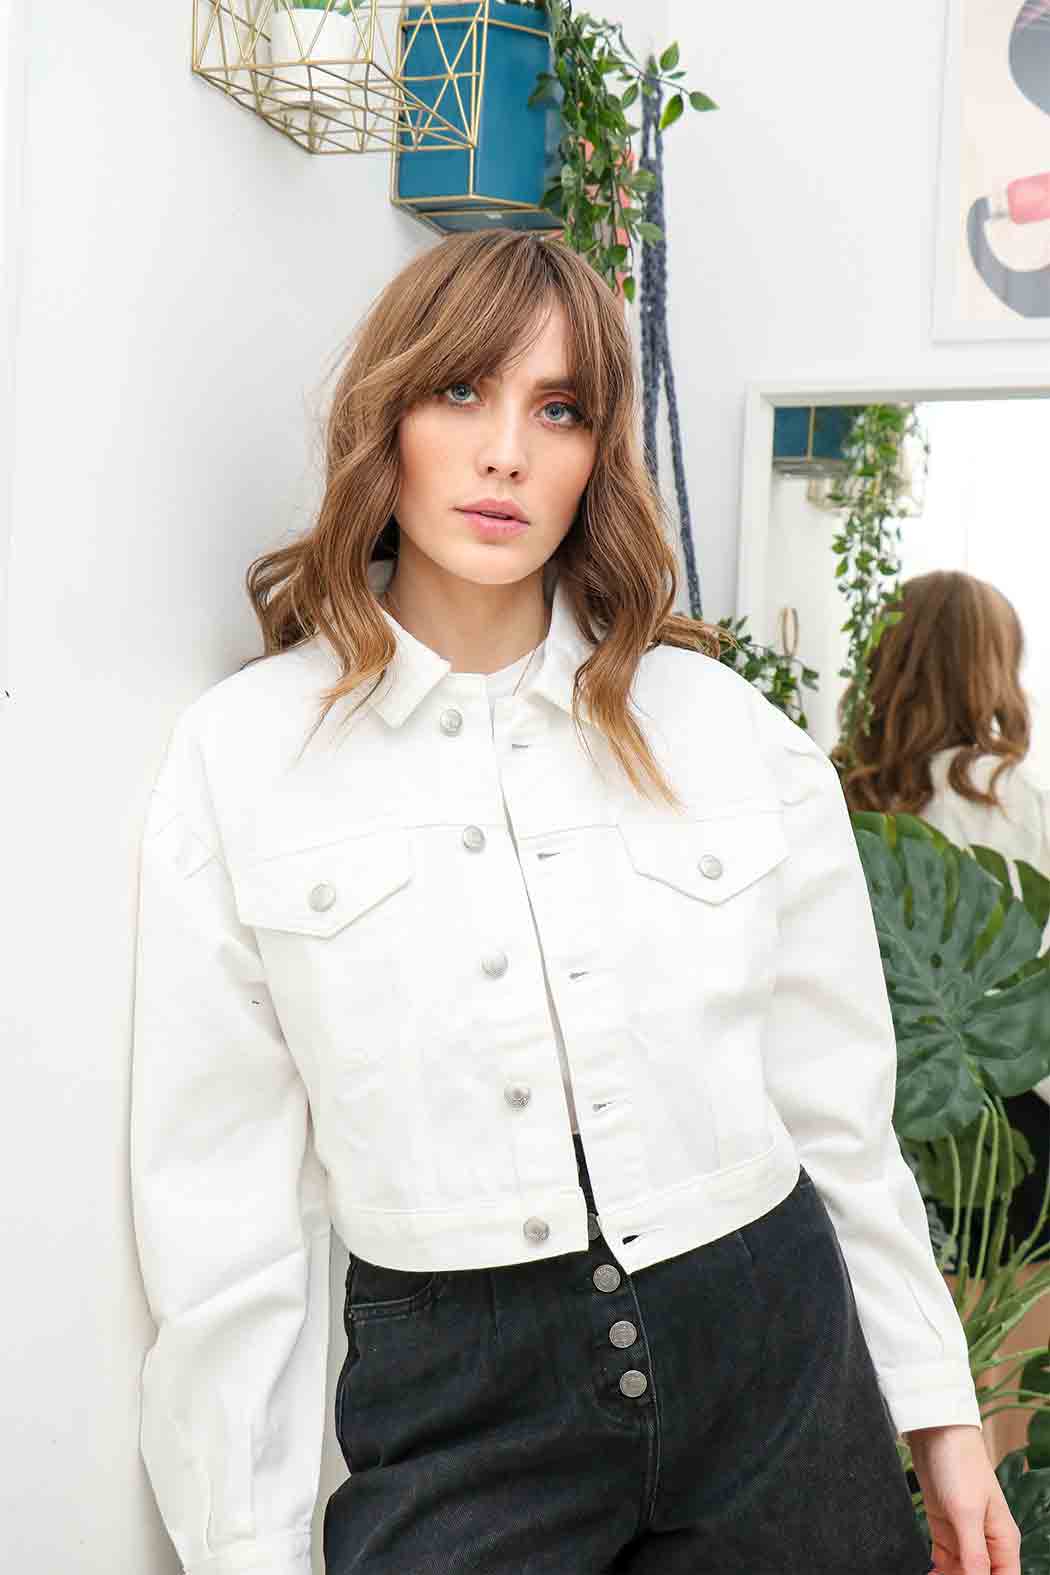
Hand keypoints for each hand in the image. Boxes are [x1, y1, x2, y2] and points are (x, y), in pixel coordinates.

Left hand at [905, 1424, 1020, 1574]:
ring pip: (959, 1572)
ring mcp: (964, 1534)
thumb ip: (975, 1555)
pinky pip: (942, 1560)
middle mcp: (986, 1540)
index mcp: (1003, 1540)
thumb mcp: (967, 1512)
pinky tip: (926, 1574)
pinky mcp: (943, 1526)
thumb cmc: (959, 1463)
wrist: (934, 1430)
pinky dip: (935, 1571)